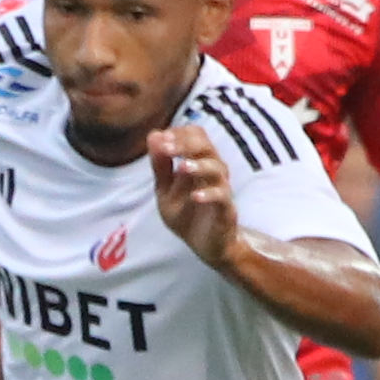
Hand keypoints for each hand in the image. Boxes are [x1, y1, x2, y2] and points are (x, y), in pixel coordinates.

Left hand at [148, 122, 240, 256]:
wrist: (205, 246)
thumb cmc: (187, 214)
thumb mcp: (165, 190)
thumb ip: (160, 165)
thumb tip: (153, 135)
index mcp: (199, 162)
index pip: (196, 135)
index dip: (179, 134)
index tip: (162, 140)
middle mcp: (213, 171)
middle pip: (207, 146)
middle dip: (186, 144)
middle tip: (167, 148)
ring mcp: (221, 189)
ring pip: (217, 168)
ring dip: (199, 166)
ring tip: (182, 167)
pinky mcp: (226, 210)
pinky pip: (222, 197)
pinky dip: (209, 194)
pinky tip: (195, 196)